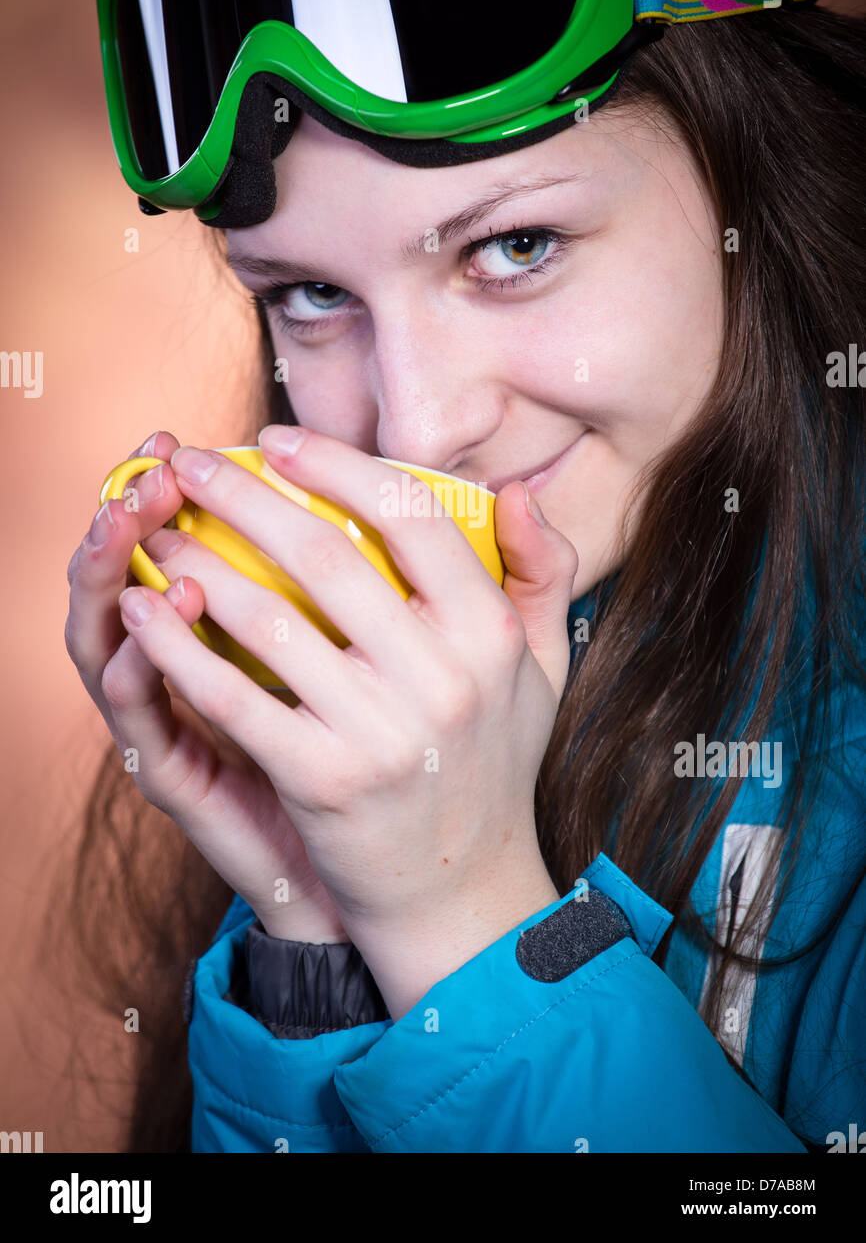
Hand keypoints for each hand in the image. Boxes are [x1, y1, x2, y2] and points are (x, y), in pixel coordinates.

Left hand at [113, 426, 577, 1015]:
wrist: (463, 894)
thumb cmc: (492, 766)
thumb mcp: (539, 668)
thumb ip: (539, 575)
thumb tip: (516, 493)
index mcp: (488, 635)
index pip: (412, 516)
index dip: (337, 464)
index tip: (278, 441)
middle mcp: (442, 677)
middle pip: (327, 554)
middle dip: (245, 494)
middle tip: (195, 462)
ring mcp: (381, 732)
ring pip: (269, 619)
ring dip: (199, 562)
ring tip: (160, 532)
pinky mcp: (322, 780)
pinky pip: (234, 696)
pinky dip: (178, 648)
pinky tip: (143, 611)